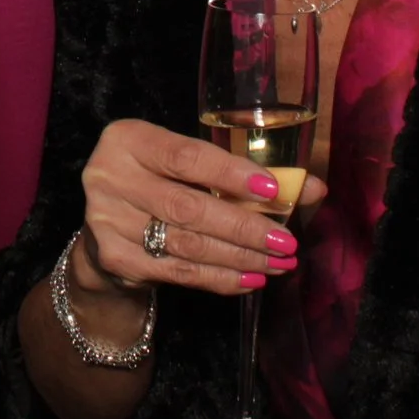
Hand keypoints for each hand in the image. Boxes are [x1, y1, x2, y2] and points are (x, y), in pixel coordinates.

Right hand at [70, 119, 321, 301]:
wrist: (106, 226)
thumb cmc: (161, 183)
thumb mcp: (190, 166)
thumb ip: (245, 173)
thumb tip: (311, 188)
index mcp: (129, 140)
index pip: (185, 157)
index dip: (231, 174)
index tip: (273, 190)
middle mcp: (109, 176)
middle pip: (188, 207)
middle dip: (245, 227)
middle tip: (285, 242)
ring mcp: (107, 220)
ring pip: (186, 244)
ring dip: (239, 257)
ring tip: (278, 263)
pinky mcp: (114, 258)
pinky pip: (177, 272)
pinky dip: (219, 279)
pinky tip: (249, 279)